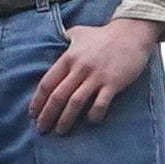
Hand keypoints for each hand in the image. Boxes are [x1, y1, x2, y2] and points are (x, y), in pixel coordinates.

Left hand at [30, 14, 164, 134]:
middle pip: (58, 96)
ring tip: (60, 131)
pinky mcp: (113, 83)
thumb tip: (51, 44)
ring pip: (75, 103)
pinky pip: (100, 104)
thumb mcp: (78, 33)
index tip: (33, 114)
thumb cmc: (104, 35)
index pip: (47, 83)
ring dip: (65, 120)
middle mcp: (80, 68)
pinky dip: (94, 115)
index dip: (37, 101)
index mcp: (68, 57)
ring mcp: (97, 76)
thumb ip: (63, 40)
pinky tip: (90, 121)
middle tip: (42, 129)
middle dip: (47, 115)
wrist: (132, 32)